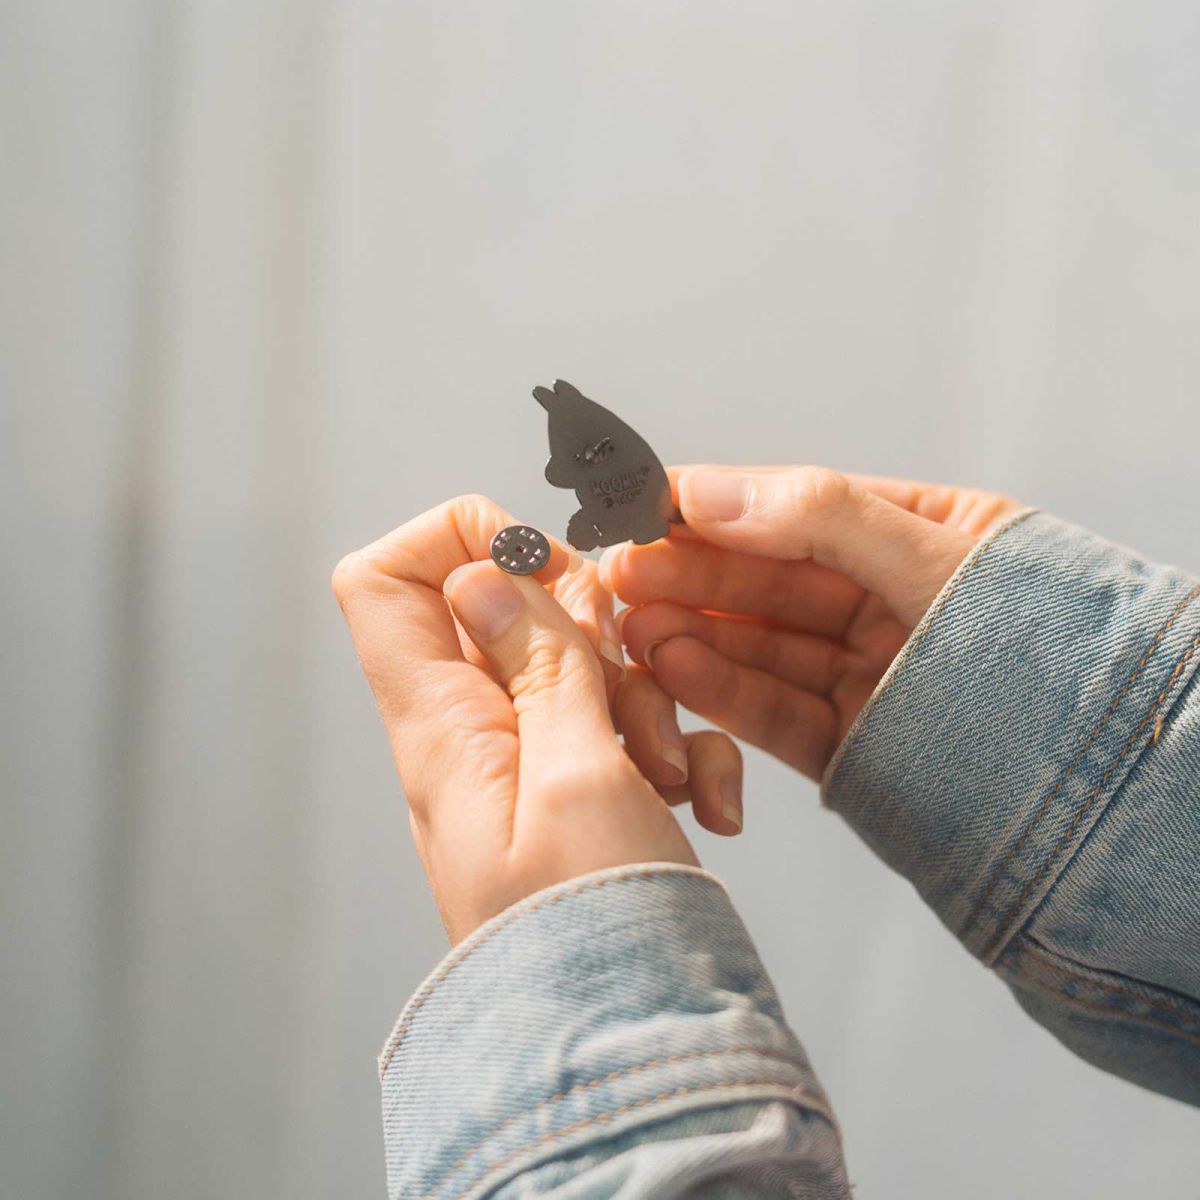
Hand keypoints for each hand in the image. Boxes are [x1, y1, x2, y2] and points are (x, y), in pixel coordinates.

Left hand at [332, 495, 741, 942]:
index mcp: (440, 725)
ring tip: (666, 767)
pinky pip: (621, 726)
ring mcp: (526, 766)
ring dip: (644, 689)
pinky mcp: (579, 795)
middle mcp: (470, 737)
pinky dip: (674, 745)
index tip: (539, 566)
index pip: (381, 581)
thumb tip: (482, 573)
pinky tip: (704, 800)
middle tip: (625, 681)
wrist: (631, 1050)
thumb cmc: (594, 934)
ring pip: (577, 664)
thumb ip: (536, 664)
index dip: (456, 542)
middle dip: (586, 624)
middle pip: (504, 609)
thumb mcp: (575, 775)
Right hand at [602, 467, 1021, 780]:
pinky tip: (675, 664)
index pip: (799, 509)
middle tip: (620, 567)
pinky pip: (777, 709)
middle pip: (768, 581)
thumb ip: (824, 519)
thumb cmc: (1048, 651)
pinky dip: (723, 688)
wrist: (1108, 796)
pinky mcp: (853, 742)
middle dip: (690, 572)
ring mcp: (869, 674)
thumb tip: (711, 491)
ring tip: (632, 620)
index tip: (646, 502)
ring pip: (762, 646)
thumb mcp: (939, 561)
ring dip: (692, 631)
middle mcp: (887, 603)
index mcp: (921, 537)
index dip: (718, 504)